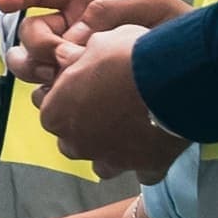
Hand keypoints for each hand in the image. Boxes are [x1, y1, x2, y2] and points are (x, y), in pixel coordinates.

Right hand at [0, 0, 187, 84]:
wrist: (200, 72)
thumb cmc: (176, 28)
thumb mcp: (148, 4)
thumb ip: (108, 11)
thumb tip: (76, 37)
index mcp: (82, 1)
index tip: (4, 3)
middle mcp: (72, 33)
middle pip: (29, 36)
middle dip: (34, 47)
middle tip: (57, 60)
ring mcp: (76, 65)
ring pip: (34, 69)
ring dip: (38, 74)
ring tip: (62, 84)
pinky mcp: (86, 97)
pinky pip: (57, 100)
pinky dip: (57, 102)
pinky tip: (75, 106)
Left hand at [35, 24, 183, 180]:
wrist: (169, 79)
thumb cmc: (125, 59)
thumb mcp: (93, 45)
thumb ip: (74, 58)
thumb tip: (66, 56)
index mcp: (56, 114)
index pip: (47, 109)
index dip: (62, 96)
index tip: (77, 86)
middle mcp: (78, 143)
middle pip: (71, 140)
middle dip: (82, 126)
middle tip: (101, 104)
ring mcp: (111, 160)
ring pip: (101, 164)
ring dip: (108, 149)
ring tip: (124, 128)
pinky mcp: (144, 168)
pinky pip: (141, 172)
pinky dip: (144, 160)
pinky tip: (152, 143)